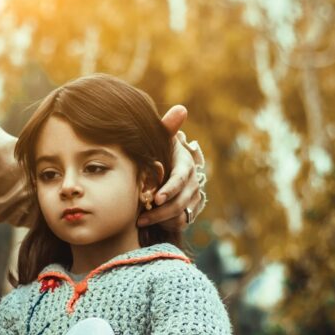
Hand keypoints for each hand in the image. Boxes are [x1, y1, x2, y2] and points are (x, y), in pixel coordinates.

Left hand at [140, 104, 203, 229]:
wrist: (162, 167)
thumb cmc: (157, 150)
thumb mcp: (160, 139)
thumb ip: (167, 126)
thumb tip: (181, 109)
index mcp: (186, 164)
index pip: (181, 179)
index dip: (170, 189)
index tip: (155, 198)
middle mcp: (193, 181)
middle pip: (181, 201)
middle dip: (160, 211)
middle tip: (141, 217)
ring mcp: (193, 197)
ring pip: (181, 214)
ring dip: (160, 220)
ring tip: (140, 220)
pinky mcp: (190, 210)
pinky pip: (181, 222)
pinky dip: (166, 224)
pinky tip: (150, 222)